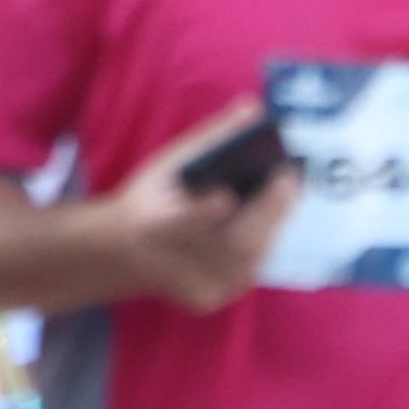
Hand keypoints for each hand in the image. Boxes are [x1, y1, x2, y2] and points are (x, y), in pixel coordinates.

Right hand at [104, 101, 303, 312]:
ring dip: (273, 223)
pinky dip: (264, 242)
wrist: (119, 254)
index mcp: (153, 227)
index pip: (181, 225)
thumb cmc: (150, 198)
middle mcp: (171, 264)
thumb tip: (253, 107)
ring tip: (286, 192)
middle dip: (266, 210)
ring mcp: (190, 288)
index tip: (227, 195)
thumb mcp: (170, 162)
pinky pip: (247, 270)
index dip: (203, 213)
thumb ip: (212, 137)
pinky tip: (272, 219)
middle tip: (289, 178)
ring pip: (247, 260)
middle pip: (229, 245)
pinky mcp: (206, 301)